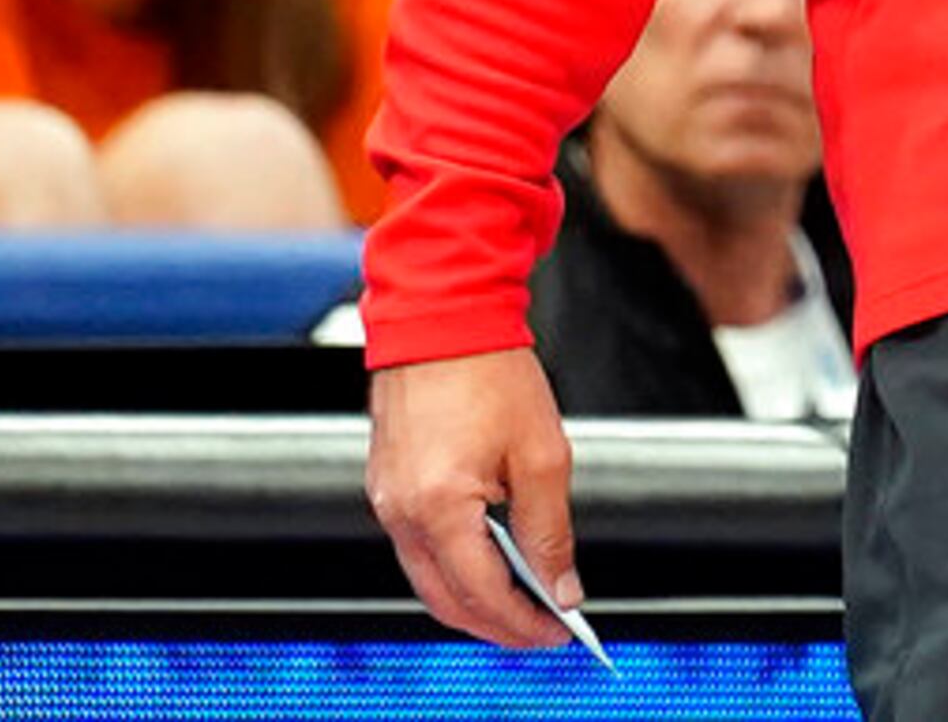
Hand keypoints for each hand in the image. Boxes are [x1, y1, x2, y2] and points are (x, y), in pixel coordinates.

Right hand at [367, 348, 581, 649]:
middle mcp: (400, 512)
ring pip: (428, 578)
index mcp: (438, 506)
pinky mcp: (385, 487)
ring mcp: (385, 501)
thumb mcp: (542, 455)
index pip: (482, 593)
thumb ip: (550, 531)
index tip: (561, 631)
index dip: (525, 621)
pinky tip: (492, 563)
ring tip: (525, 603)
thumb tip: (561, 587)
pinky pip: (416, 547)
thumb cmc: (491, 374)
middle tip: (544, 630)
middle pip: (447, 600)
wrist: (444, 317)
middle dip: (496, 624)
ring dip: (474, 598)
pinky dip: (454, 566)